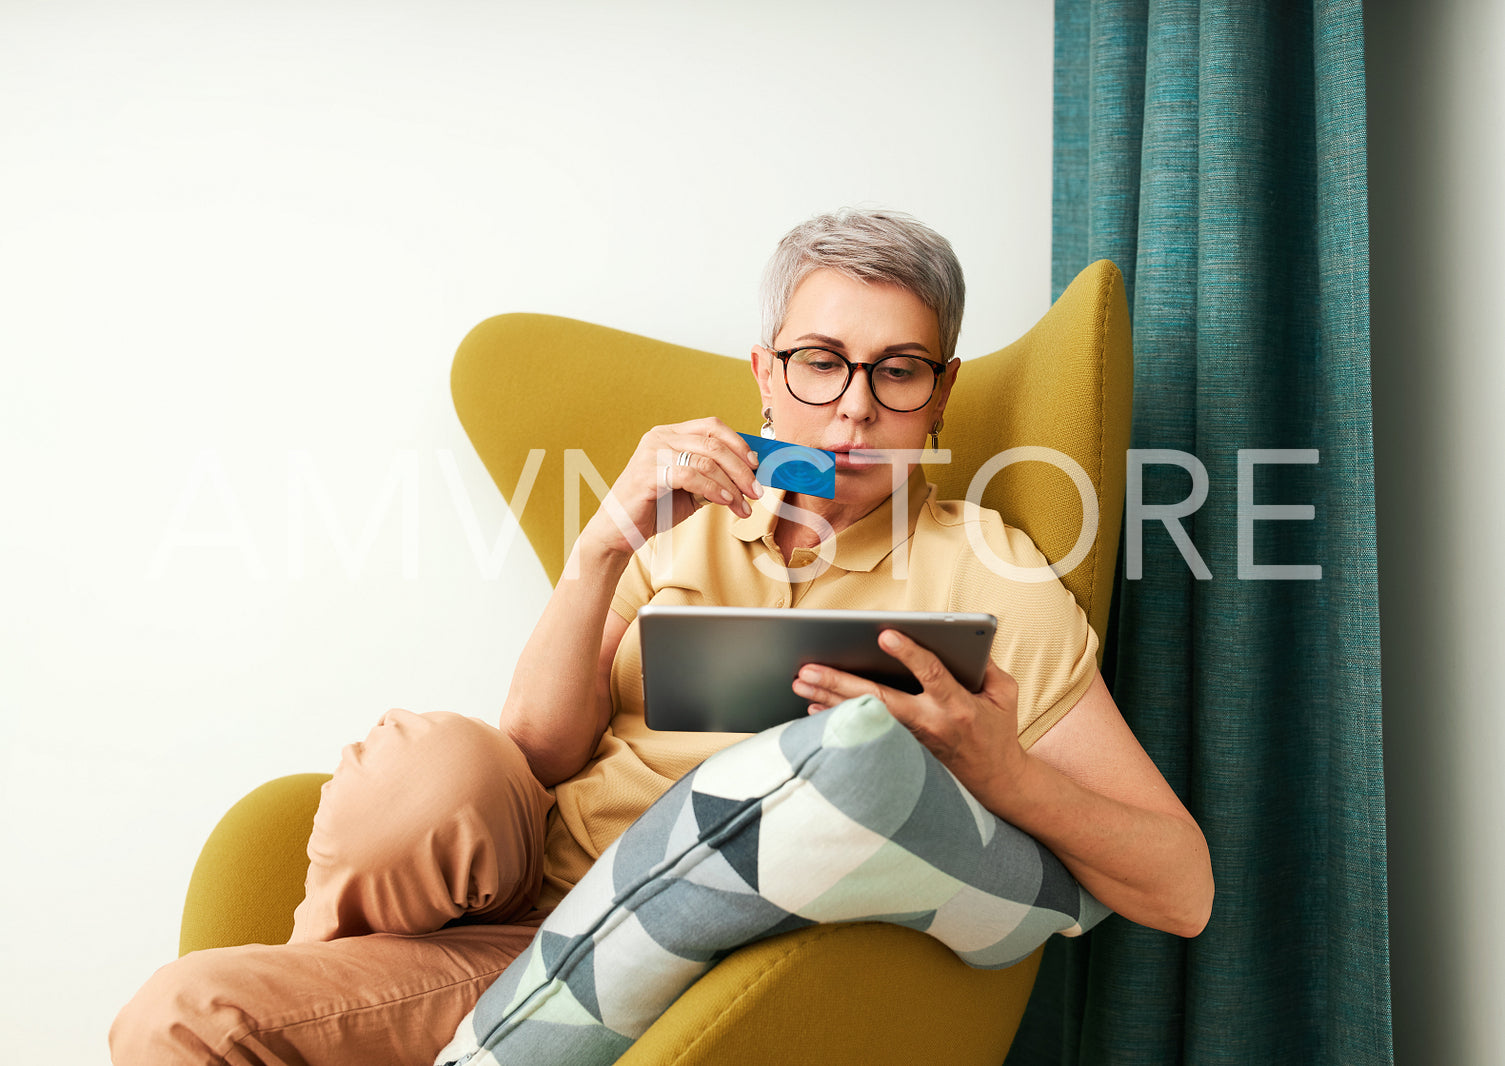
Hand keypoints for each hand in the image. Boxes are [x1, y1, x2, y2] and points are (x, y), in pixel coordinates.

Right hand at [579, 417, 763, 558]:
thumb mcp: (690, 490)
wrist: (619, 531)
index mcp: (670, 435)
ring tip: (743, 505)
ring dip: (731, 484)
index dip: (738, 443)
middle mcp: (660, 437)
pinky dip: (713, 489)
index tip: (756, 465)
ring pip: (706, 460)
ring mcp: (651, 453)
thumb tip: (748, 477)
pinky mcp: (647, 473)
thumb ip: (713, 478)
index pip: (711, 426)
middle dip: (741, 468)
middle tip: (756, 491)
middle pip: (713, 443)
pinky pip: (690, 476)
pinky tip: (725, 502)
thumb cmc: (653, 509)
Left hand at [791, 629, 1027, 800]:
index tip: (884, 634)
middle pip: (880, 700)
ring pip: (865, 717)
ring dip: (829, 699)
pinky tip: (814, 709)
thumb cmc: (998, 730)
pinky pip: (864, 733)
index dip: (908, 653)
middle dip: (841, 681)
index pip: (931, 674)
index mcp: (958, 705)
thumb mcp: (1004, 693)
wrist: (997, 782)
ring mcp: (912, 742)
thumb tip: (962, 639)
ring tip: (800, 682)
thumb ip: (985, 664)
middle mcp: (931, 724)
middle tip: (808, 667)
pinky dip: (839, 720)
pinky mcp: (901, 753)